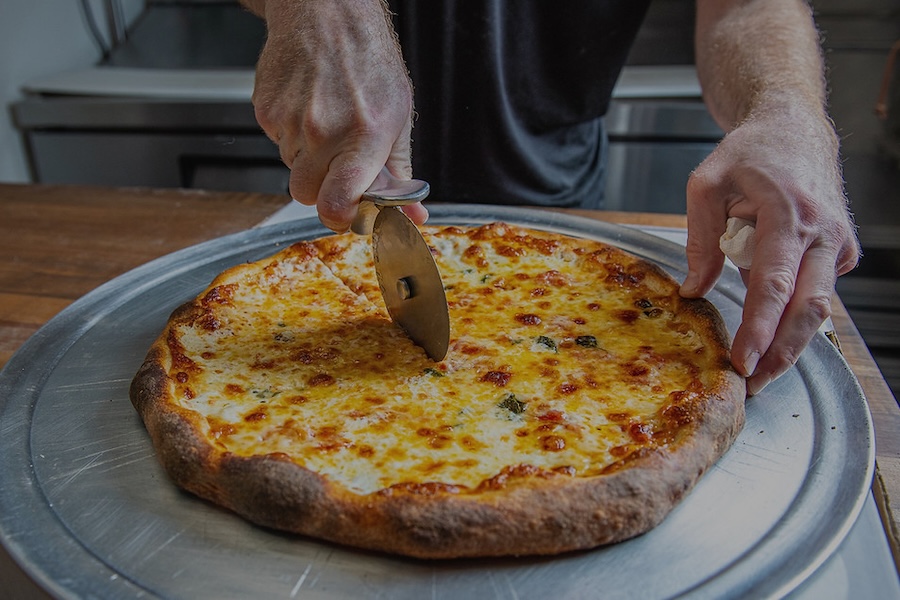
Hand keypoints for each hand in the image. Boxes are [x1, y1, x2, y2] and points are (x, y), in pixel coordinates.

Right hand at [250, 0, 425, 230]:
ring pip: (292, 169)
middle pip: (307, 196)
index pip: (336, 204)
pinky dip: (292, 136)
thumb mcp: (399, 116)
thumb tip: (413, 214)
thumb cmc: (369, 60)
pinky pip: (277, 143)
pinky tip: (310, 107)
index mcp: (362, 137)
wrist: (327, 12)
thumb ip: (400, 172)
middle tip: (339, 167)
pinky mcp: (265, 110)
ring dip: (309, 159)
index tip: (351, 213)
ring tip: (327, 123)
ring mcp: (289, 121)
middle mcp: (322, 132)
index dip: (342, 218)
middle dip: (324, 190)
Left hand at [680, 109, 859, 394]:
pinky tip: (773, 337)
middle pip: (807, 308)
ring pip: (818, 307)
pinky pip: (819, 293)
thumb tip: (693, 291)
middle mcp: (821, 232)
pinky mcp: (840, 252)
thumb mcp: (706, 186)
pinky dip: (796, 319)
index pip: (773, 283)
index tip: (743, 360)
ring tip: (761, 372)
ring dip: (791, 343)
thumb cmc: (749, 154)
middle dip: (782, 352)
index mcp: (786, 213)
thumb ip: (699, 241)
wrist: (794, 129)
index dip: (759, 327)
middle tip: (754, 383)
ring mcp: (837, 244)